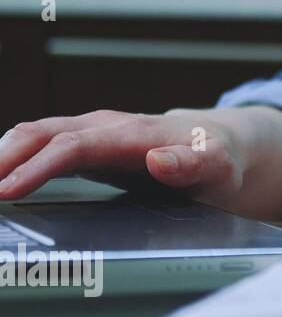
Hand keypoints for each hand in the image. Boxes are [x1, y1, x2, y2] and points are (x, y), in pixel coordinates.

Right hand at [0, 106, 281, 218]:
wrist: (223, 143)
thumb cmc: (220, 156)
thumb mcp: (220, 165)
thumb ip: (194, 163)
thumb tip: (161, 160)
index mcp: (134, 134)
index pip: (75, 146)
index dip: (38, 167)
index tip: (8, 188)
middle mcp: (108, 127)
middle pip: (43, 134)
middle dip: (4, 158)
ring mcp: (94, 134)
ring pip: (36, 135)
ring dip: (2, 155)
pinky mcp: (88, 145)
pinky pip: (41, 144)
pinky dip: (13, 157)